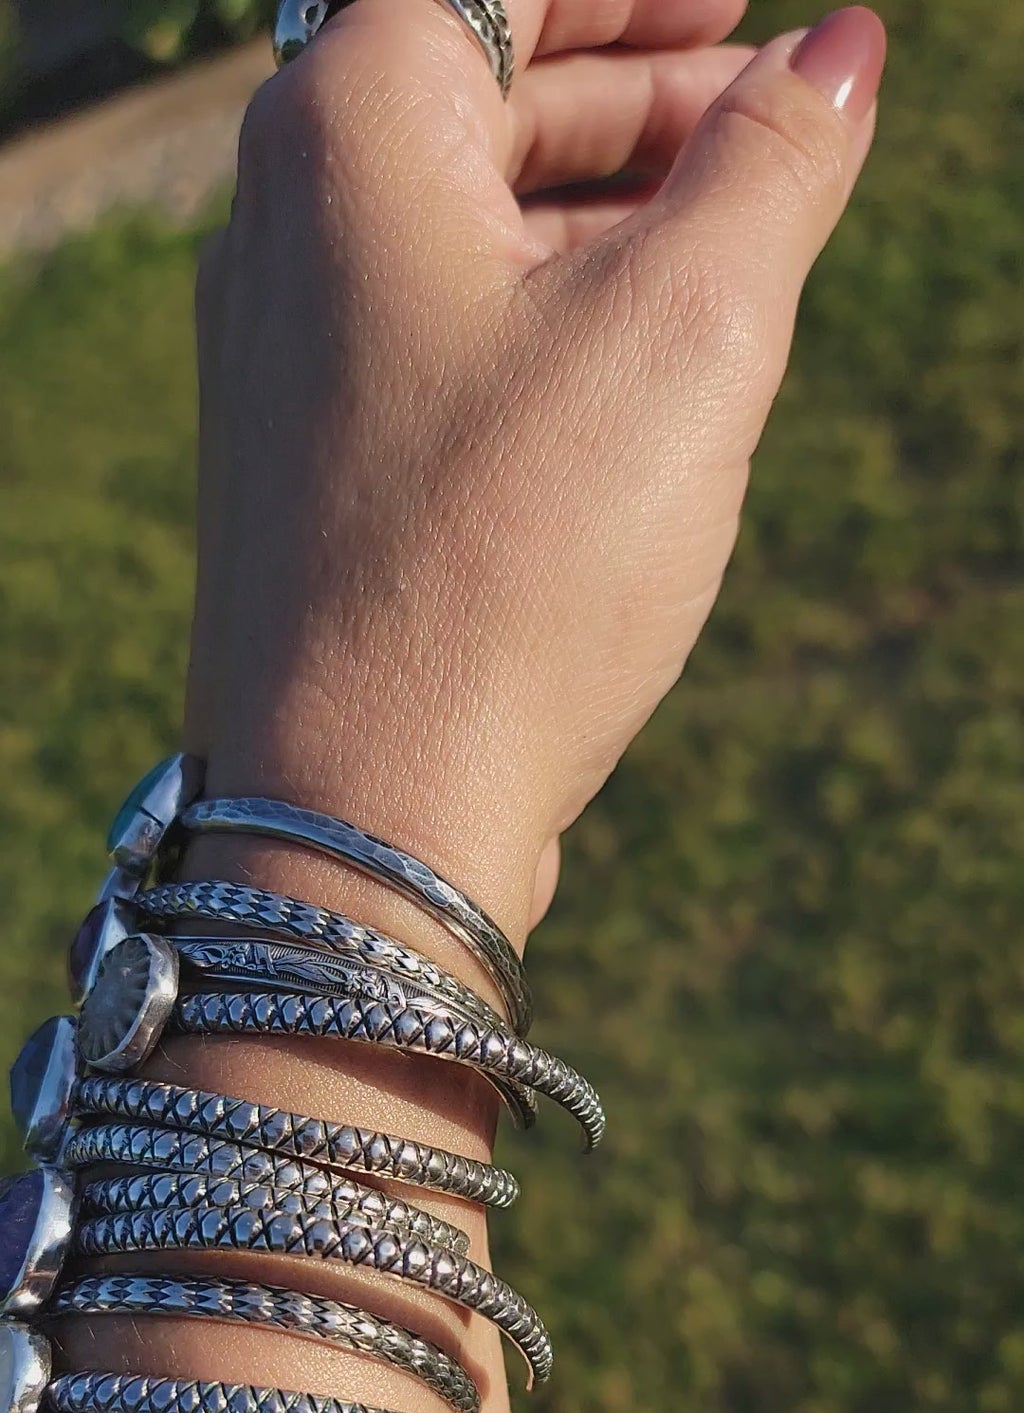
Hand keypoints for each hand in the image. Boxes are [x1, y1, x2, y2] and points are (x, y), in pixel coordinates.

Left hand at [186, 1, 885, 935]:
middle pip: (478, 87)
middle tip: (768, 99)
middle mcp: (283, 224)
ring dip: (601, 200)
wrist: (366, 815)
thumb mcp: (687, 335)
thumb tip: (838, 56)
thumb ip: (772, 165)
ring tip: (730, 226)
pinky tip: (635, 362)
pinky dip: (544, 306)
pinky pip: (439, 329)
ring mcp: (286, 356)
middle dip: (635, 85)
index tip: (751, 4)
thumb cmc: (511, 565)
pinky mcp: (312, 467)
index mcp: (350, 130)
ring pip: (462, 217)